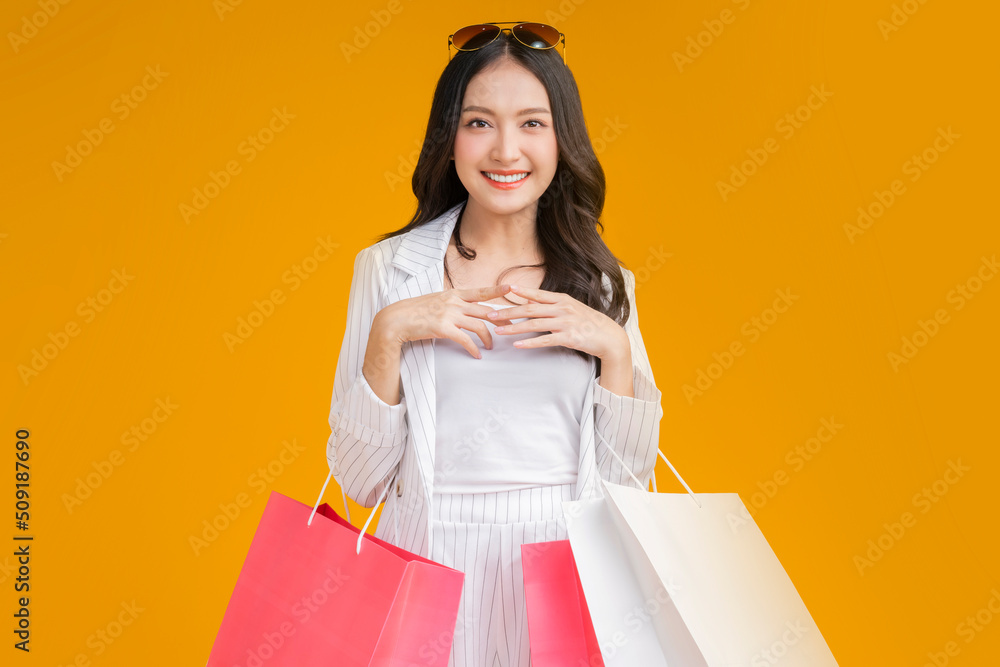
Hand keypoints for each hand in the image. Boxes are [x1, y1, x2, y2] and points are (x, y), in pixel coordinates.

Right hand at [377, 284, 515, 359]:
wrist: (396, 319)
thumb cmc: (415, 312)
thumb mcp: (436, 301)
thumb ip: (452, 303)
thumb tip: (464, 308)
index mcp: (453, 294)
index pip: (480, 291)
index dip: (496, 290)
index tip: (510, 288)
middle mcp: (454, 302)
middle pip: (486, 310)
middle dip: (501, 319)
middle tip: (511, 327)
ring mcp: (449, 314)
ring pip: (479, 326)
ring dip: (488, 338)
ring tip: (490, 346)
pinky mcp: (443, 328)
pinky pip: (466, 340)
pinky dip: (474, 349)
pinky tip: (477, 355)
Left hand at [488, 285, 629, 360]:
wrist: (609, 337)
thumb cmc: (588, 322)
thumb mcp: (570, 308)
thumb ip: (550, 305)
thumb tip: (529, 301)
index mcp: (562, 300)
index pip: (537, 294)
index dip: (520, 291)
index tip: (504, 289)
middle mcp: (562, 309)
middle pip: (530, 309)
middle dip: (508, 312)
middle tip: (491, 314)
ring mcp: (565, 323)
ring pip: (534, 324)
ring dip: (514, 328)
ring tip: (499, 331)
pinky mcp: (568, 338)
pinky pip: (545, 340)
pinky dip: (530, 343)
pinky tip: (518, 345)